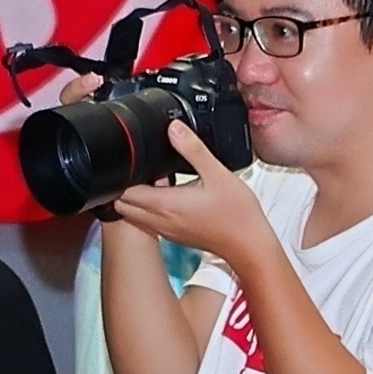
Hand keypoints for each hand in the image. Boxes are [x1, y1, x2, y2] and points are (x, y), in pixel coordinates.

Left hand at [106, 127, 272, 270]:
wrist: (249, 245)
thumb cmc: (237, 215)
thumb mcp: (217, 173)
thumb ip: (192, 149)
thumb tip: (174, 128)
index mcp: (165, 205)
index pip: (124, 192)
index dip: (125, 175)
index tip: (137, 162)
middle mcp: (160, 221)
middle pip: (123, 205)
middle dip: (126, 187)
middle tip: (147, 171)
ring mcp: (166, 231)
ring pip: (134, 215)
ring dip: (138, 199)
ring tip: (161, 183)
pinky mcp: (174, 236)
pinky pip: (150, 222)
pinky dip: (151, 209)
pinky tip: (173, 196)